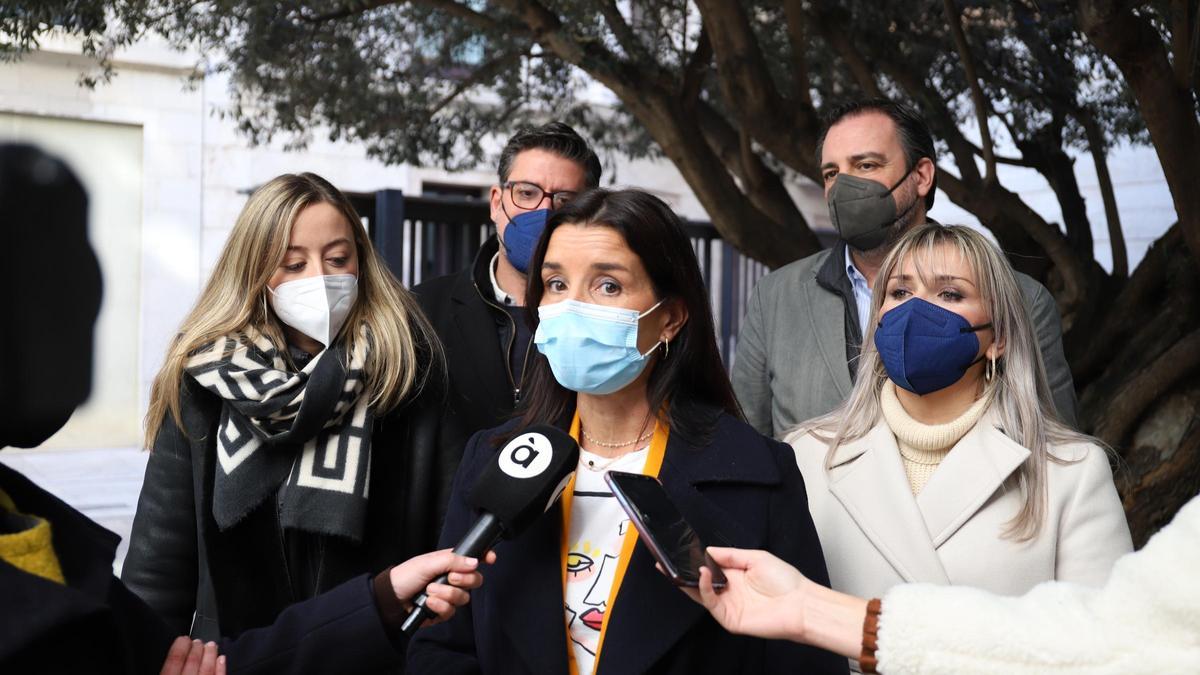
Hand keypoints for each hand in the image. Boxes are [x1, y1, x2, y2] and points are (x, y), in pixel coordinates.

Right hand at [160, 637, 225, 674]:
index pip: (174, 660)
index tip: (182, 639)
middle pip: (192, 662)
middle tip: (197, 641)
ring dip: (209, 654)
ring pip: (207, 668)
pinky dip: (221, 667)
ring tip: (211, 645)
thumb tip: (165, 660)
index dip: (179, 647)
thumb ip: (164, 670)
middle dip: (196, 648)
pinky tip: (221, 659)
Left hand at [390, 548, 496, 625]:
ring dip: (446, 595)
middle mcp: (452, 578)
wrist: (391, 600)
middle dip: (464, 580)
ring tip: (430, 591)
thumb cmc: (406, 576)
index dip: (484, 557)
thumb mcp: (428, 562)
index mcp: (450, 562)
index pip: (473, 558)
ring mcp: (448, 596)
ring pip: (464, 598)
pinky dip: (440, 607)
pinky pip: (451, 611)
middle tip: (450, 578)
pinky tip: (429, 603)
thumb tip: (475, 562)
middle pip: (475, 580)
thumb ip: (453, 561)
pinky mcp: (442, 611)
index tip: (490, 558)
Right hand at [681, 546, 808, 641]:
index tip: (682, 552)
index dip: (695, 561)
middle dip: (683, 573)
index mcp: (736, 576)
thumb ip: (730, 554)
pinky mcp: (729, 619)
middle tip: (666, 563)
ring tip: (681, 567)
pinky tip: (703, 575)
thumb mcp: (756, 557)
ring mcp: (729, 606)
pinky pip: (711, 604)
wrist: (801, 604)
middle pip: (700, 583)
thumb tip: (708, 550)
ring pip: (701, 595)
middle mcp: (730, 591)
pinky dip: (704, 590)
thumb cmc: (786, 581)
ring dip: (689, 582)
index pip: (709, 568)